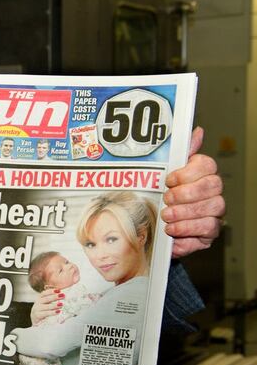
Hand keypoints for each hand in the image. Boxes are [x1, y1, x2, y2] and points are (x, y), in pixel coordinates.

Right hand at [29, 289, 63, 325]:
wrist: (35, 319)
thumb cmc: (43, 310)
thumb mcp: (45, 303)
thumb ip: (52, 299)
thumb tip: (62, 295)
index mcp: (40, 298)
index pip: (44, 293)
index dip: (51, 291)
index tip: (59, 290)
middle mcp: (38, 302)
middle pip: (46, 299)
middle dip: (55, 297)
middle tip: (63, 295)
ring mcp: (37, 309)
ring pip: (46, 306)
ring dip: (54, 305)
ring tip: (61, 304)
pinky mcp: (38, 315)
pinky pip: (46, 313)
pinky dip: (52, 312)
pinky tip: (58, 312)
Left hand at [162, 127, 225, 257]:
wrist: (151, 228)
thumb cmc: (159, 197)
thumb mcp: (162, 173)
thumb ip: (179, 152)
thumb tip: (197, 131)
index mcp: (201, 174)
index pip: (207, 165)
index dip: (188, 172)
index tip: (169, 180)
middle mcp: (212, 192)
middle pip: (213, 186)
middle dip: (187, 194)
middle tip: (167, 199)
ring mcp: (213, 213)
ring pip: (212, 208)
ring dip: (186, 213)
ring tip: (166, 217)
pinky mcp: (209, 233)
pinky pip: (207, 230)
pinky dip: (188, 230)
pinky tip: (173, 231)